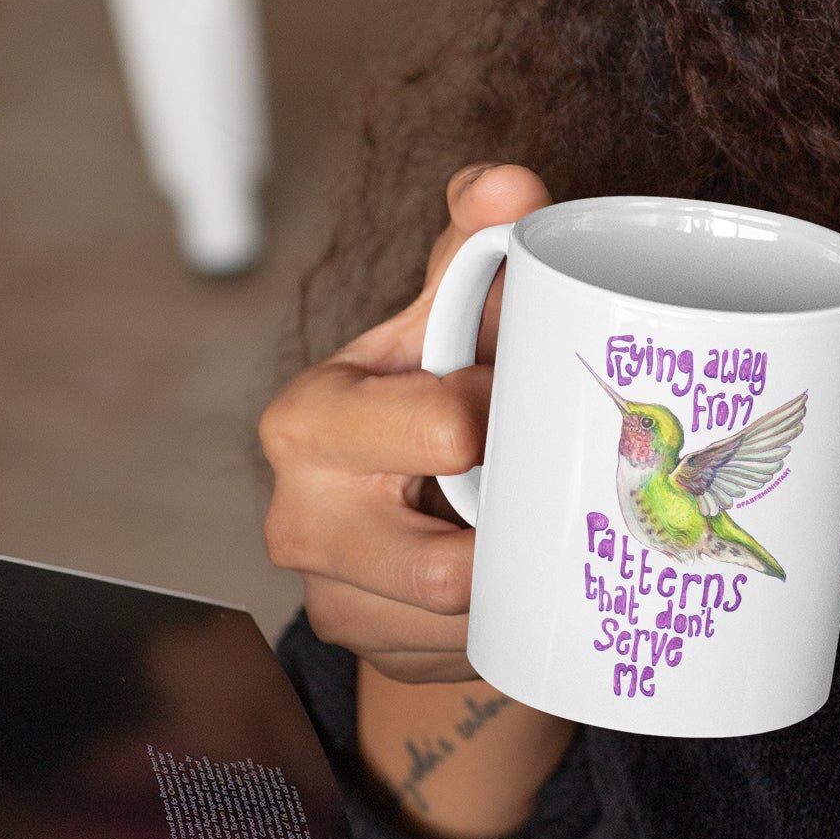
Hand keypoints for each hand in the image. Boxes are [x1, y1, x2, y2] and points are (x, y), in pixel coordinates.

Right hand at [261, 164, 551, 685]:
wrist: (408, 494)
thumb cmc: (434, 385)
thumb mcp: (449, 319)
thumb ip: (475, 250)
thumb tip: (509, 185)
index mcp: (310, 418)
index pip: (442, 428)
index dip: (506, 417)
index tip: (519, 400)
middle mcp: (299, 516)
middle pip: (445, 560)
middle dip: (513, 524)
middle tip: (540, 483)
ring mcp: (330, 597)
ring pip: (468, 616)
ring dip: (517, 580)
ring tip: (528, 528)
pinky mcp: (370, 652)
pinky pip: (468, 653)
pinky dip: (507, 620)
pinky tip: (512, 577)